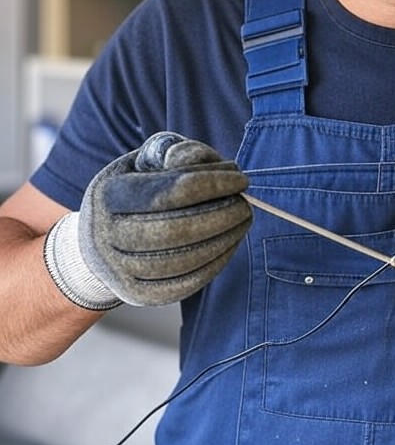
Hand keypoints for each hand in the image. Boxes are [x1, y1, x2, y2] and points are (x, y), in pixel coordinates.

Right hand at [44, 132, 251, 307]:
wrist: (98, 242)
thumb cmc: (135, 190)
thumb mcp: (147, 160)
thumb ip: (174, 150)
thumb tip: (191, 161)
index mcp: (108, 196)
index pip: (169, 192)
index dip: (212, 185)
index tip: (240, 179)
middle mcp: (107, 237)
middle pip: (176, 230)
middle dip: (221, 216)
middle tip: (245, 205)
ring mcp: (121, 271)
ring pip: (182, 261)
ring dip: (223, 240)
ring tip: (242, 221)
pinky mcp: (139, 295)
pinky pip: (184, 284)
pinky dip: (214, 263)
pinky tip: (229, 243)